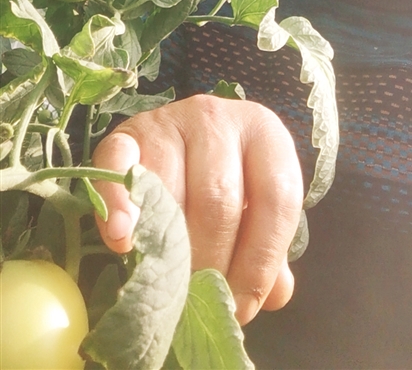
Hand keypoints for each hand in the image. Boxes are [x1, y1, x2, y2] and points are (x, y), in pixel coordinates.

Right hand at [92, 94, 303, 324]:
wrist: (181, 137)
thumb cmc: (230, 179)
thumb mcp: (256, 206)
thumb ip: (269, 250)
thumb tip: (273, 295)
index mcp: (265, 133)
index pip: (277, 199)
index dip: (261, 261)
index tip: (241, 307)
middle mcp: (218, 119)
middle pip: (220, 199)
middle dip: (211, 263)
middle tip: (199, 304)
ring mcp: (170, 120)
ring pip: (172, 190)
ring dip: (167, 248)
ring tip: (167, 286)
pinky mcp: (127, 131)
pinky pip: (118, 165)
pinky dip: (118, 205)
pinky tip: (122, 241)